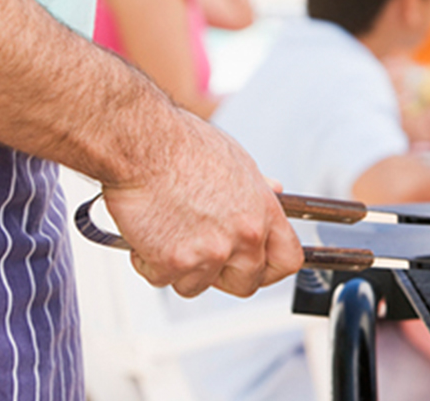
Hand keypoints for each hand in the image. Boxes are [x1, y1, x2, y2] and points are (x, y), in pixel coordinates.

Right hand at [101, 111, 302, 297]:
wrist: (141, 143)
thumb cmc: (182, 146)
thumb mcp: (236, 161)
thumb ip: (258, 187)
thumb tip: (275, 190)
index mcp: (264, 211)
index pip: (287, 260)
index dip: (269, 268)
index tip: (257, 267)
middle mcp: (245, 235)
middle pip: (245, 283)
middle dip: (221, 275)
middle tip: (199, 252)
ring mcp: (211, 252)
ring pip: (197, 285)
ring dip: (179, 268)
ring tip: (167, 231)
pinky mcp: (174, 263)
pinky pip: (161, 279)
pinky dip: (147, 262)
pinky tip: (146, 232)